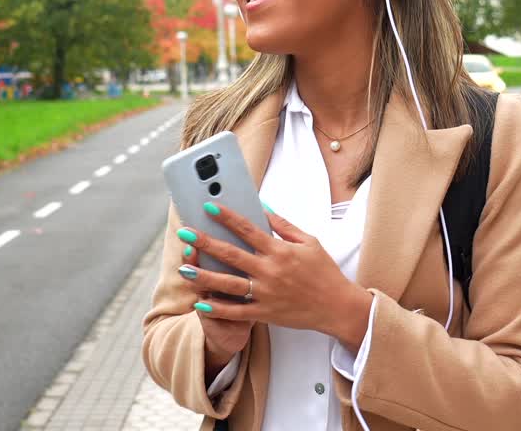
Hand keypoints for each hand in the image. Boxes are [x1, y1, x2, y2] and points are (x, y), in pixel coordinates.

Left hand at [175, 202, 372, 348]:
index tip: (208, 207)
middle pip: (231, 255)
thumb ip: (284, 225)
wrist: (337, 306)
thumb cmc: (324, 272)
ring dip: (204, 276)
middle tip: (185, 233)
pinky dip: (218, 309)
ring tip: (183, 269)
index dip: (226, 217)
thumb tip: (264, 207)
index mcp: (280, 250)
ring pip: (228, 284)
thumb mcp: (309, 242)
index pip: (248, 228)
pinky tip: (200, 303)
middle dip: (205, 243)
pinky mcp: (265, 313)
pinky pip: (237, 312)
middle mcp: (270, 271)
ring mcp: (266, 293)